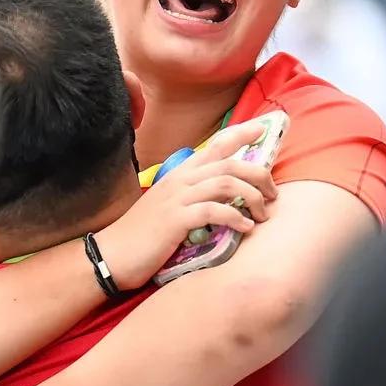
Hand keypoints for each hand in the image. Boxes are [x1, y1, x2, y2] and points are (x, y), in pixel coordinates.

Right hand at [103, 120, 278, 288]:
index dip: (241, 135)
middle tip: (273, 193)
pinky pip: (214, 211)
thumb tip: (222, 198)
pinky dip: (235, 218)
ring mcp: (177, 199)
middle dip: (259, 174)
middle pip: (230, 163)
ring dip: (252, 198)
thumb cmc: (142, 233)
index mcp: (179, 174)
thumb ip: (192, 196)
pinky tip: (245, 228)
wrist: (112, 253)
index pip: (215, 145)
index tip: (263, 131)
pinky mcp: (176, 220)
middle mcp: (180, 180)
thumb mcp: (167, 205)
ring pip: (226, 183)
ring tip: (262, 214)